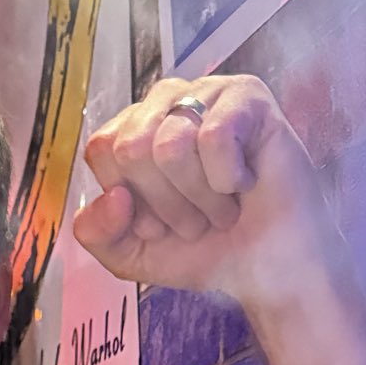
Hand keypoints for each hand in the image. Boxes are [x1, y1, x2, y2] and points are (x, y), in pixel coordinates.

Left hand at [73, 74, 333, 304]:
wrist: (268, 272)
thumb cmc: (206, 251)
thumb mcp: (131, 253)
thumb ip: (97, 233)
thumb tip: (114, 196)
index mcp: (133, 128)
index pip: (102, 150)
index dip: (131, 202)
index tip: (161, 223)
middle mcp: (167, 102)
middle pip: (131, 148)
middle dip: (165, 203)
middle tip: (197, 217)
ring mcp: (208, 93)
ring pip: (171, 145)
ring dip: (199, 197)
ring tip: (223, 205)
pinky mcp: (248, 96)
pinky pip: (215, 137)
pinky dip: (228, 178)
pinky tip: (246, 183)